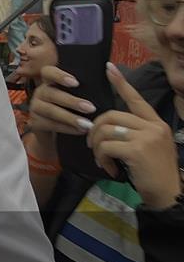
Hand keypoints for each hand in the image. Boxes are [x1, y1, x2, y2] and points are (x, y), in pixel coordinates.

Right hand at [27, 65, 95, 137]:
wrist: (55, 133)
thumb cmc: (71, 110)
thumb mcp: (76, 96)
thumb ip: (85, 86)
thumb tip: (110, 70)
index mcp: (49, 82)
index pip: (48, 72)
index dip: (59, 75)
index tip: (76, 83)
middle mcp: (40, 92)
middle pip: (51, 93)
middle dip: (72, 101)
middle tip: (91, 108)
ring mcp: (35, 107)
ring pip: (51, 110)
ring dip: (70, 117)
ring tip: (88, 124)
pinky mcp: (34, 122)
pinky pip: (50, 124)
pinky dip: (67, 128)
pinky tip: (80, 131)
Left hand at [89, 63, 181, 208]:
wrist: (168, 193)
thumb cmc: (155, 172)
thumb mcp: (150, 147)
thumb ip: (134, 133)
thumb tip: (106, 126)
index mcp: (156, 123)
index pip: (136, 99)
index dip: (121, 83)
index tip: (108, 67)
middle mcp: (153, 126)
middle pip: (111, 115)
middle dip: (95, 130)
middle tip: (92, 145)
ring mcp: (146, 137)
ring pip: (106, 131)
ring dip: (97, 147)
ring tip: (102, 160)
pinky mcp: (137, 150)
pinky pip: (106, 147)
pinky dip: (102, 159)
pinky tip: (109, 169)